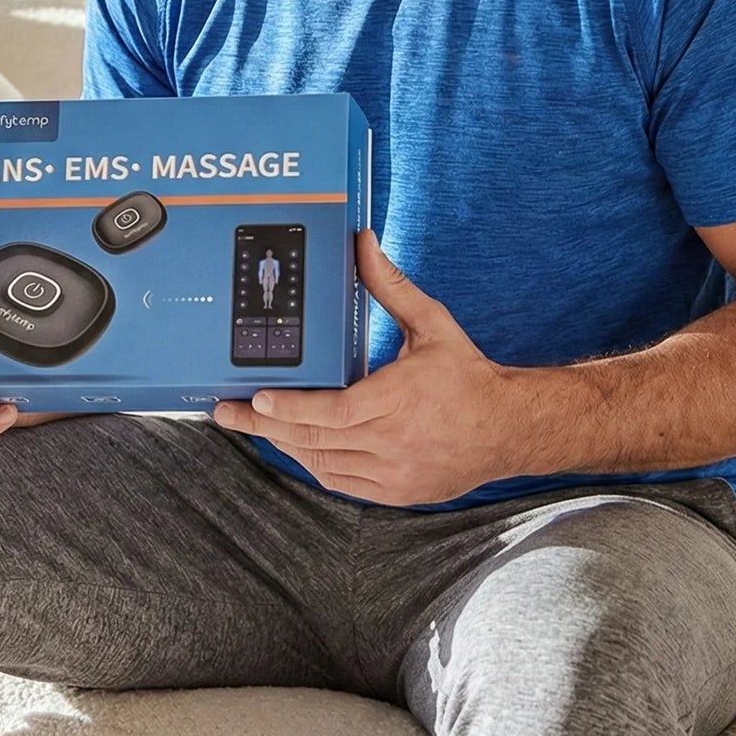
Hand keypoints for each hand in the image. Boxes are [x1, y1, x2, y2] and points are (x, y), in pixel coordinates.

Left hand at [212, 227, 528, 504]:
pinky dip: (314, 464)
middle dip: (265, 426)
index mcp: (399, 399)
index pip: (333, 411)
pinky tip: (295, 446)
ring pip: (323, 464)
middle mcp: (393, 442)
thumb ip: (391, 285)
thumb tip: (363, 242)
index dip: (291, 409)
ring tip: (253, 425)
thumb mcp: (431, 323)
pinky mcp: (397, 493)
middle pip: (315, 440)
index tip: (257, 400)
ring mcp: (393, 474)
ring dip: (285, 445)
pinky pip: (342, 483)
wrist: (508, 428)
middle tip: (227, 413)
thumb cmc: (466, 375)